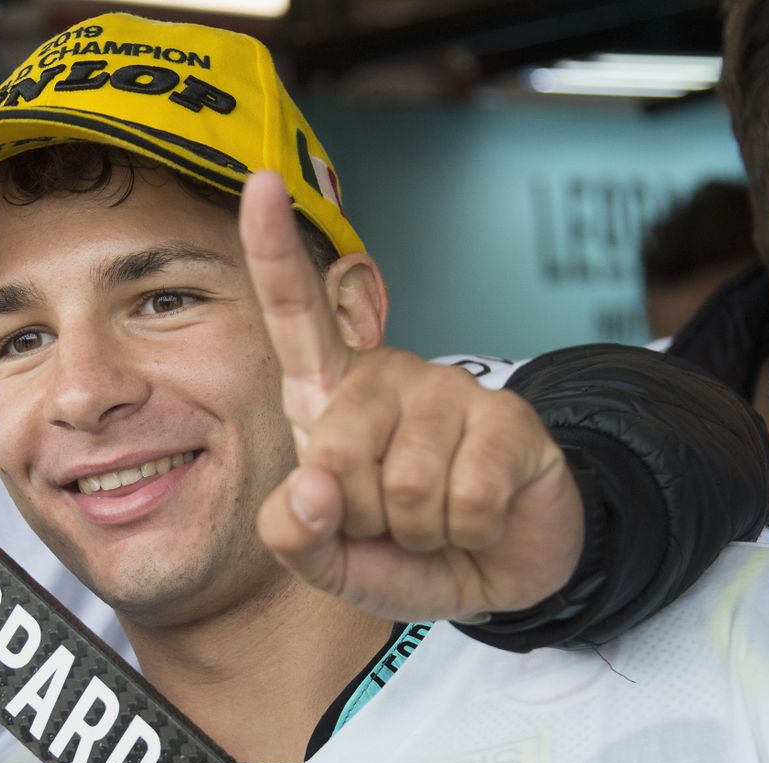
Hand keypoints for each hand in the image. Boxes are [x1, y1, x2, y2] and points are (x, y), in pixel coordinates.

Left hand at [240, 170, 584, 620]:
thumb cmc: (403, 552)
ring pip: (402, 487)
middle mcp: (387, 375)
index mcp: (329, 395)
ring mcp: (449, 389)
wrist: (500, 573)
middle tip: (392, 520)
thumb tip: (312, 488)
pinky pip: (464, 499)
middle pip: (334, 451)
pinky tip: (480, 518)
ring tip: (437, 518)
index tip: (259, 183)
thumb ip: (294, 534)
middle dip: (360, 517)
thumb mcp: (330, 560)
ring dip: (419, 531)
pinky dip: (469, 532)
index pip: (294, 315)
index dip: (272, 252)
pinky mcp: (509, 418)